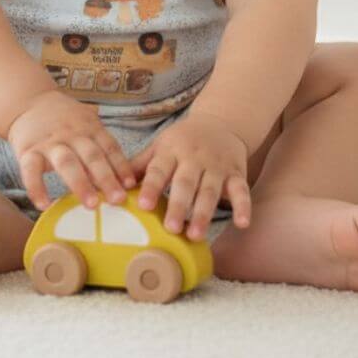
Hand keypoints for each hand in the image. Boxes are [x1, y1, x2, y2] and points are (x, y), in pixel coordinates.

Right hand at [6, 91, 137, 211]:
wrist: (29, 101)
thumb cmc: (64, 118)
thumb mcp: (86, 122)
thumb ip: (101, 144)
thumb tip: (124, 175)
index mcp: (90, 128)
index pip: (109, 147)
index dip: (121, 166)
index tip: (131, 185)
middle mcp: (73, 134)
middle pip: (92, 156)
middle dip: (106, 178)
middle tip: (118, 200)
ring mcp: (50, 142)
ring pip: (67, 163)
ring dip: (80, 184)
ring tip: (91, 204)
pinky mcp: (28, 150)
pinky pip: (31, 171)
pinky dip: (37, 189)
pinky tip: (44, 206)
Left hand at [128, 111, 252, 240]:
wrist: (221, 122)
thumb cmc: (183, 140)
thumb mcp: (161, 146)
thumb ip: (141, 165)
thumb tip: (114, 184)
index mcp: (171, 151)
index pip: (159, 170)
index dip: (151, 187)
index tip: (143, 206)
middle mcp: (194, 158)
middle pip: (185, 183)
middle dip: (178, 206)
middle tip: (171, 228)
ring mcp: (216, 166)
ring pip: (210, 190)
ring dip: (203, 212)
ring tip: (195, 235)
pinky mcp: (237, 173)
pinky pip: (241, 190)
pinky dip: (243, 206)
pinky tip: (242, 223)